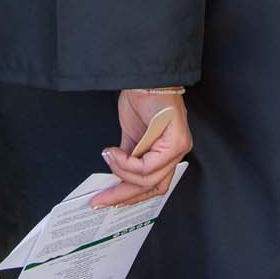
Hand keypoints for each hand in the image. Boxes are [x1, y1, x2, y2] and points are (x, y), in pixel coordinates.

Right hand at [91, 89, 192, 209]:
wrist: (144, 78)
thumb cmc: (141, 101)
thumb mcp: (131, 136)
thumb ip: (128, 158)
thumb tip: (115, 177)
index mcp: (167, 152)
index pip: (152, 185)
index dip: (128, 196)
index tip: (107, 199)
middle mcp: (176, 152)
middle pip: (152, 187)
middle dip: (122, 195)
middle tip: (101, 199)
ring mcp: (178, 148)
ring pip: (149, 180)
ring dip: (123, 173)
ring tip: (110, 159)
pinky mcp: (175, 141)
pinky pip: (147, 166)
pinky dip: (127, 163)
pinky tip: (115, 152)